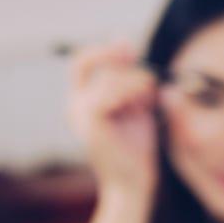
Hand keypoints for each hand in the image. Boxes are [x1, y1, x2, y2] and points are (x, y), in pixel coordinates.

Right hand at [67, 41, 159, 199]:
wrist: (133, 184)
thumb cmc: (135, 149)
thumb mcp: (134, 104)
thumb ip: (128, 76)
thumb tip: (121, 38)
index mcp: (81, 102)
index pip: (82, 62)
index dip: (104, 51)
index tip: (128, 49)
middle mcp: (74, 105)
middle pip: (101, 65)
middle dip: (129, 71)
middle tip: (149, 86)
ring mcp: (79, 112)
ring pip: (112, 78)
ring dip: (137, 85)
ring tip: (148, 105)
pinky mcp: (91, 120)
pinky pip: (113, 91)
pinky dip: (133, 93)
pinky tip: (142, 108)